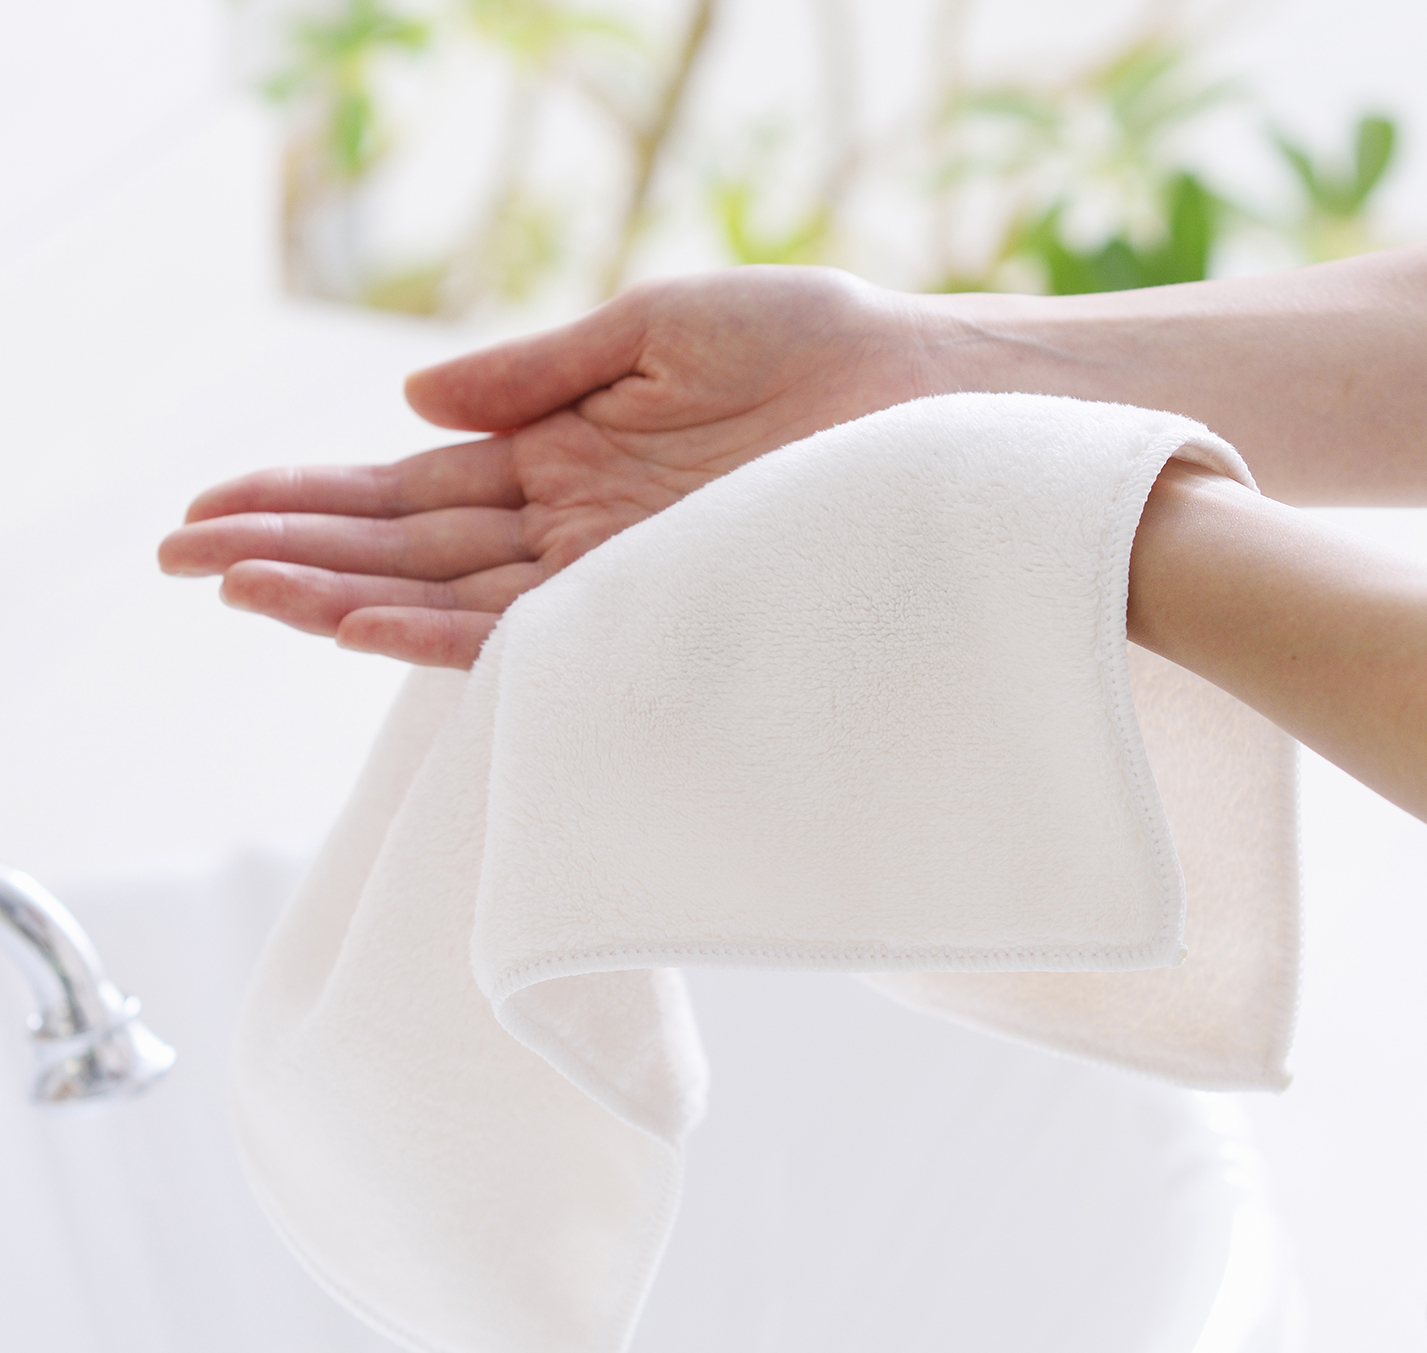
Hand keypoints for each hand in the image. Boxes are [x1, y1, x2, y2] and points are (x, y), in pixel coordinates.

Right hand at [160, 267, 954, 666]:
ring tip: (238, 588)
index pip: (415, 487)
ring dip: (339, 594)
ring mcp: (612, 576)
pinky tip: (357, 623)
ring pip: (450, 599)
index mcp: (565, 456)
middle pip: (410, 548)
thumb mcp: (662, 326)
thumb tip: (411, 392)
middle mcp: (575, 529)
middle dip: (295, 551)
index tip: (216, 508)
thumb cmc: (816, 350)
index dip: (314, 498)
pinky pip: (531, 636)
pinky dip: (440, 632)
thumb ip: (540, 368)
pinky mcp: (659, 610)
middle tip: (181, 557)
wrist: (929, 404)